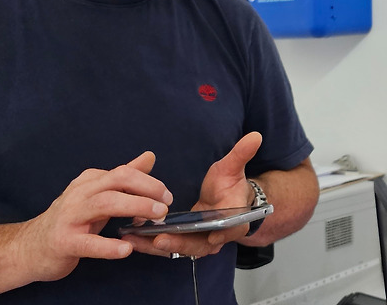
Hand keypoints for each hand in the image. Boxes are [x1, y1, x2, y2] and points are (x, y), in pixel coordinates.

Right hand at [19, 152, 172, 281]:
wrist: (29, 248)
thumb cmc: (70, 220)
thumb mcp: (98, 195)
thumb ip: (124, 178)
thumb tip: (149, 157)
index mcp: (89, 181)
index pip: (124, 172)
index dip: (150, 182)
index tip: (166, 195)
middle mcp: (79, 193)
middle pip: (117, 180)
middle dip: (147, 189)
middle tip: (166, 204)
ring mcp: (69, 216)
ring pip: (105, 204)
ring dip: (136, 207)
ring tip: (156, 216)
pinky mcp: (63, 241)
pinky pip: (88, 242)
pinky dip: (109, 246)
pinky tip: (126, 249)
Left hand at [121, 132, 262, 258]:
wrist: (226, 200)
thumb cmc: (230, 185)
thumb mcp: (233, 168)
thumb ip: (241, 154)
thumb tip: (255, 136)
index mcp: (235, 219)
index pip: (231, 229)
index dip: (222, 234)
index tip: (211, 236)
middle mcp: (218, 236)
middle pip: (201, 245)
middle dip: (180, 244)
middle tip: (160, 240)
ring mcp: (200, 242)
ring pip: (181, 249)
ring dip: (157, 247)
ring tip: (135, 240)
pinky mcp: (184, 243)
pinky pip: (168, 247)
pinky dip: (150, 245)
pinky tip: (131, 238)